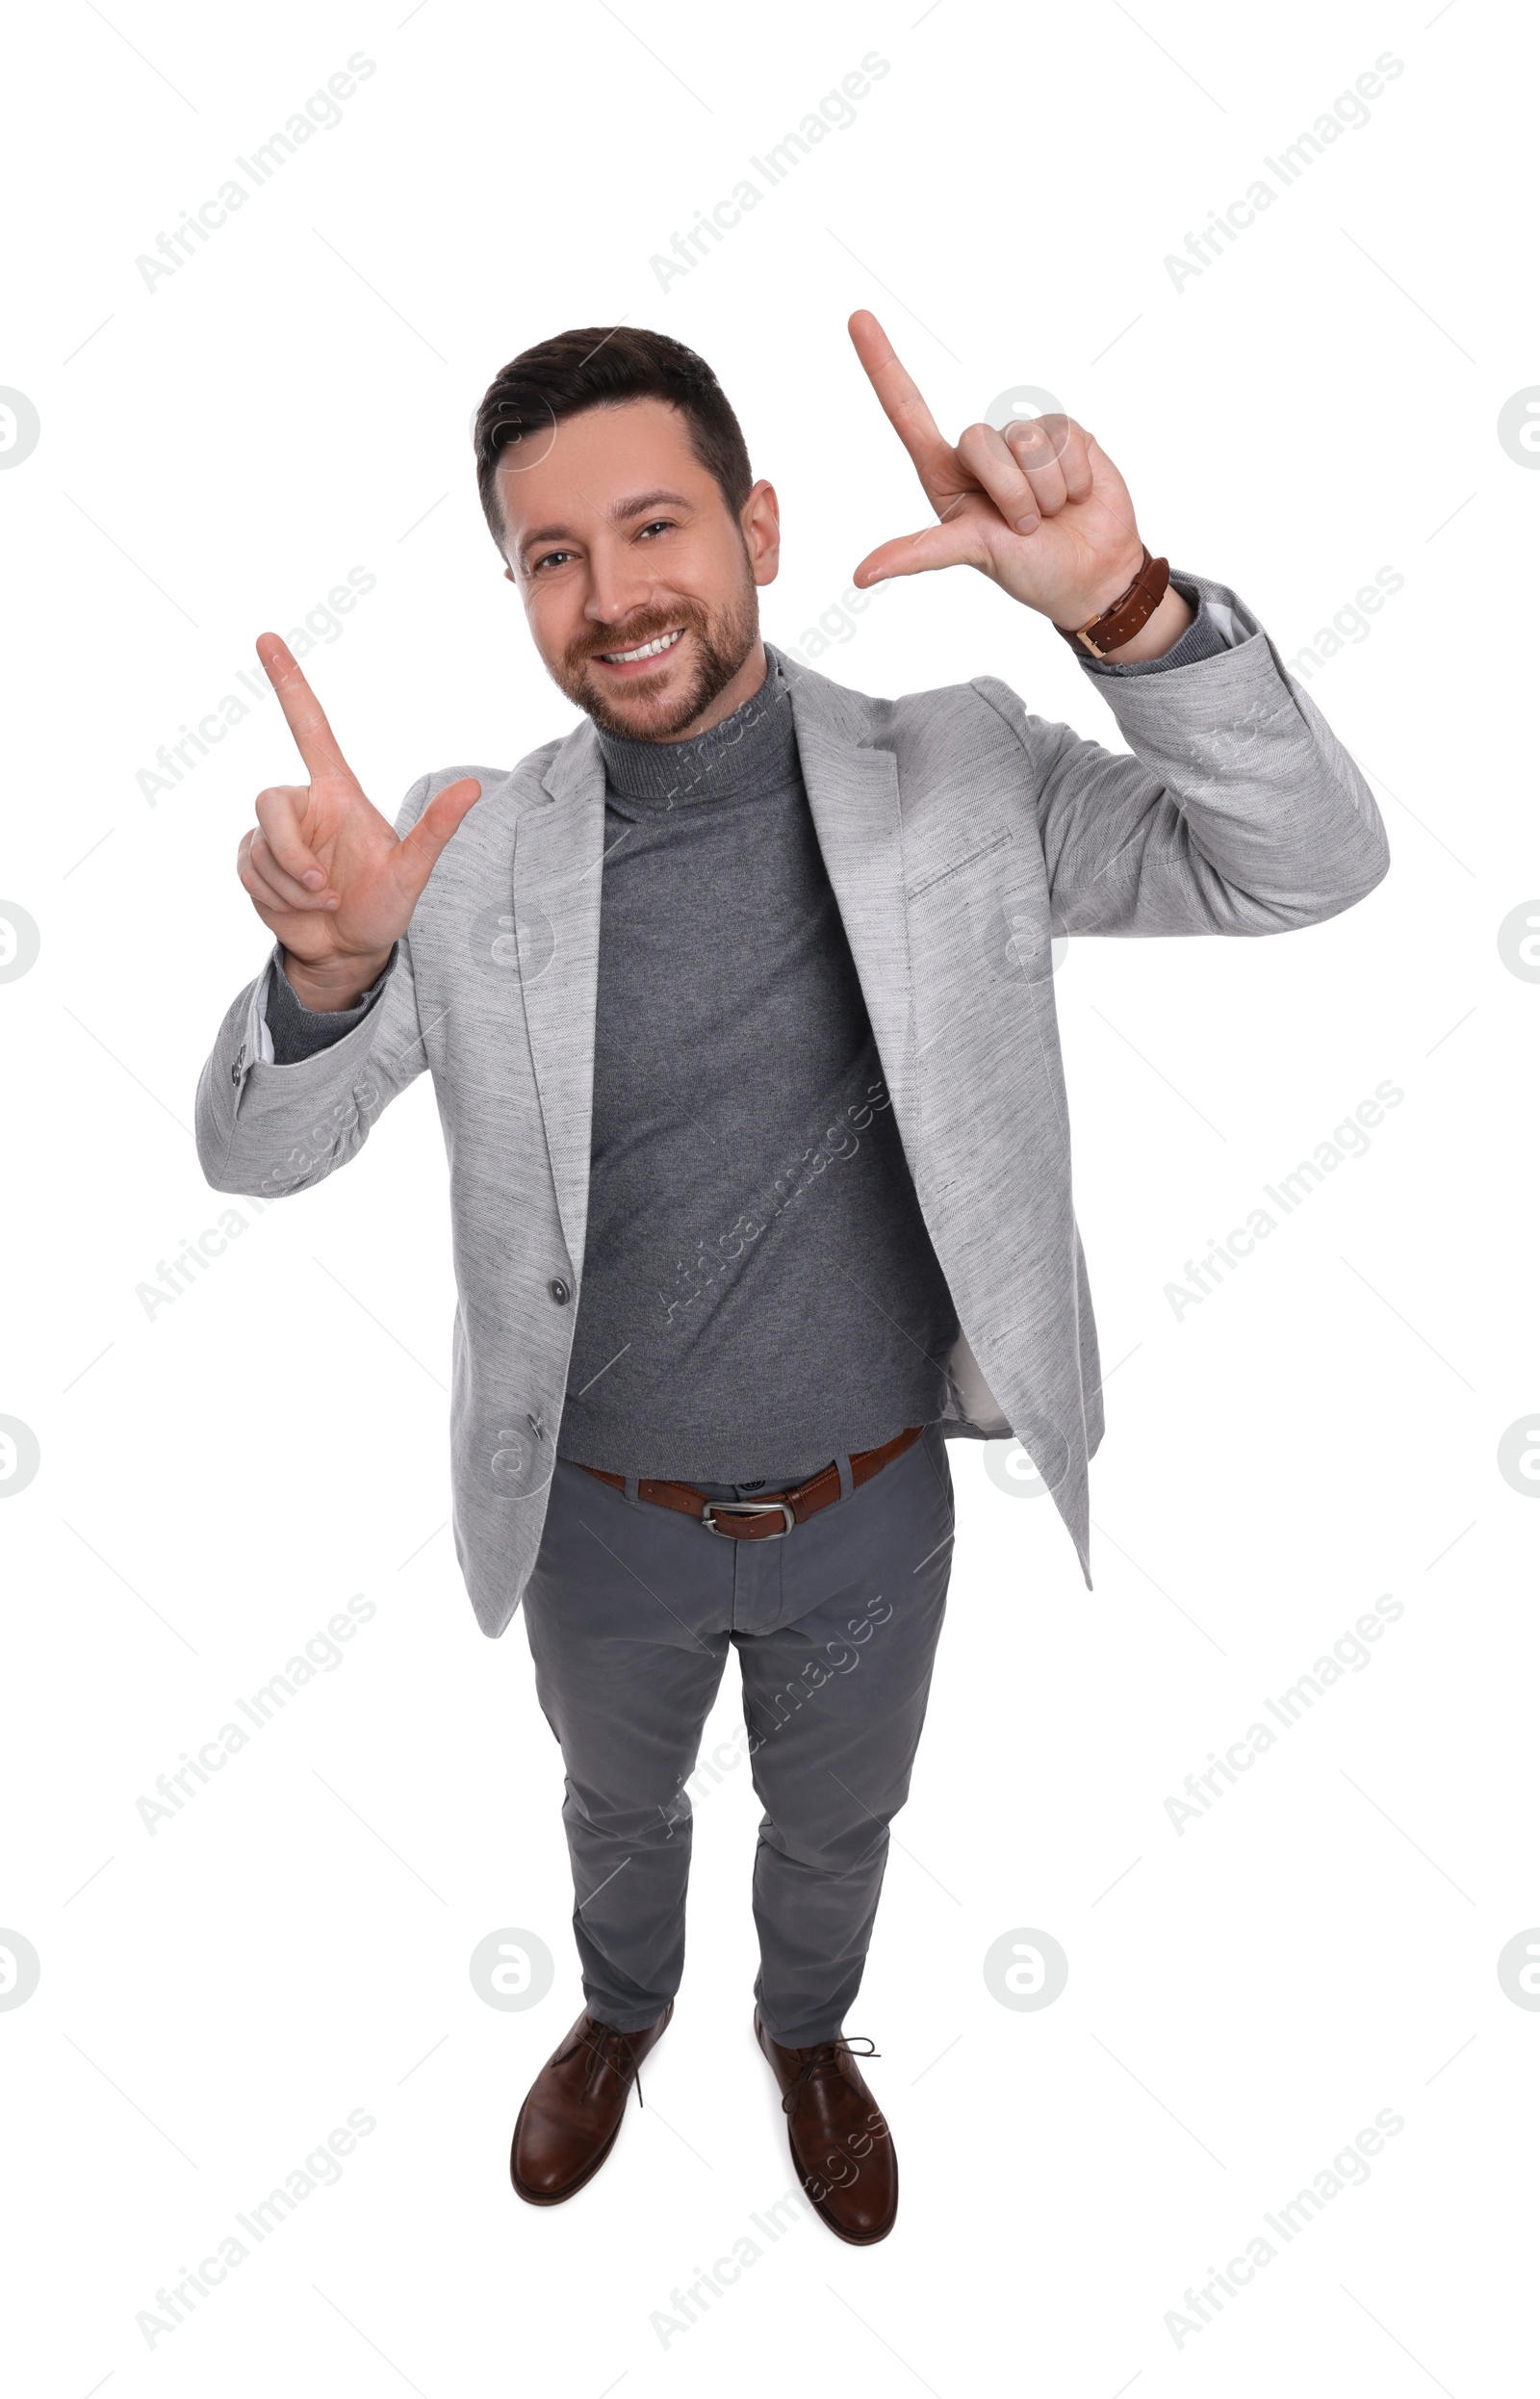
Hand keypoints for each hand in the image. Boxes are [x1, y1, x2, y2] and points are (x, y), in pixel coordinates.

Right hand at [237, 635, 480, 1007]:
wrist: (348, 950)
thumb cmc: (384, 906)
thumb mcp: (413, 871)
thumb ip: (436, 829)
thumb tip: (474, 788)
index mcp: (337, 791)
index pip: (309, 727)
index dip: (289, 683)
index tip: (267, 638)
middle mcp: (303, 805)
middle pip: (268, 801)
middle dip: (292, 854)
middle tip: (325, 891)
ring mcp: (274, 835)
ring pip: (260, 847)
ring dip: (292, 887)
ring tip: (324, 903)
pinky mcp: (253, 862)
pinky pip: (248, 871)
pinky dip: (277, 899)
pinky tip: (301, 910)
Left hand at [847, 310, 1149, 629]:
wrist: (1093, 574)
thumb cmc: (1028, 569)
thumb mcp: (970, 554)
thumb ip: (919, 552)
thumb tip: (860, 576)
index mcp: (946, 473)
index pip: (907, 410)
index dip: (883, 364)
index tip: (857, 317)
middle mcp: (981, 451)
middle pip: (979, 438)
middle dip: (1009, 492)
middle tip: (1025, 525)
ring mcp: (1023, 439)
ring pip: (1026, 437)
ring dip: (1045, 490)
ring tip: (1051, 512)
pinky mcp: (1066, 432)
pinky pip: (1065, 436)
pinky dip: (1074, 476)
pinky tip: (1077, 494)